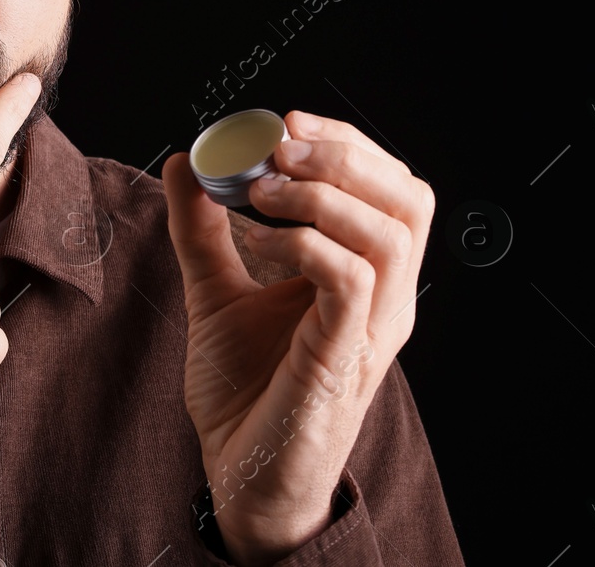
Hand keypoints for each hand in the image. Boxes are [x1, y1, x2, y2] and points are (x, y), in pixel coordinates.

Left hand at [162, 111, 434, 564]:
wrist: (239, 473)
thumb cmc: (245, 388)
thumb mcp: (215, 290)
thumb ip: (203, 229)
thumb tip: (184, 162)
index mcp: (365, 276)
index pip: (393, 187)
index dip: (347, 141)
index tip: (284, 121)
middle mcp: (384, 300)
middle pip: (410, 198)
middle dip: (346, 153)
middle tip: (279, 144)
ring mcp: (371, 330)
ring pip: (391, 233)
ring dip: (324, 193)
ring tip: (263, 189)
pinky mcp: (343, 358)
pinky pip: (351, 281)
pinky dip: (308, 242)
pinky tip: (262, 239)